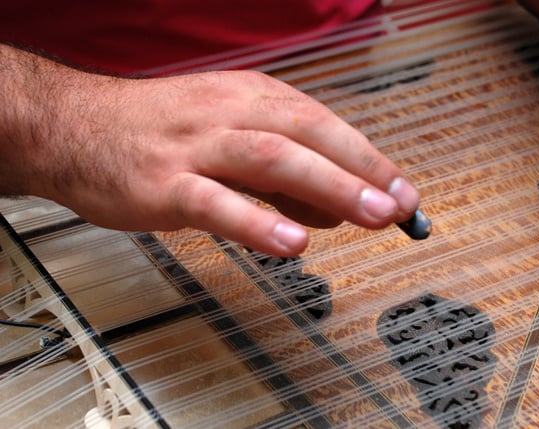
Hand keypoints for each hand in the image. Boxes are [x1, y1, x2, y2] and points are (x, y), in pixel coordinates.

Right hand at [0, 45, 418, 255]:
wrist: (74, 127)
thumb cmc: (160, 131)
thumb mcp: (231, 137)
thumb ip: (286, 176)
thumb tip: (338, 210)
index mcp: (251, 99)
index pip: (324, 124)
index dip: (368, 157)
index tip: (403, 189)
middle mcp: (228, 114)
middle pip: (306, 134)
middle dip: (359, 170)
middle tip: (398, 204)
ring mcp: (195, 147)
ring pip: (269, 159)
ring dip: (326, 187)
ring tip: (367, 215)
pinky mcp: (162, 184)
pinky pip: (214, 202)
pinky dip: (257, 221)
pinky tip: (291, 241)